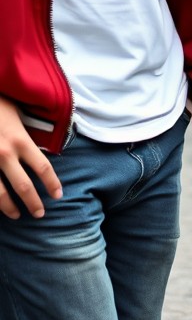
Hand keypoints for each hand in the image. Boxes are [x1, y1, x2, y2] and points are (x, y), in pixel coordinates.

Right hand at [0, 96, 62, 218]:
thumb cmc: (0, 105)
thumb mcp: (18, 115)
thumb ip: (27, 133)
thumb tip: (43, 145)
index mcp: (20, 140)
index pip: (43, 168)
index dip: (52, 184)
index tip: (58, 195)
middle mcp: (5, 153)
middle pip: (24, 186)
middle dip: (34, 203)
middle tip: (40, 214)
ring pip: (0, 194)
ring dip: (10, 208)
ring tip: (16, 215)